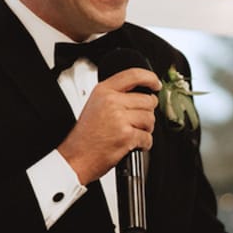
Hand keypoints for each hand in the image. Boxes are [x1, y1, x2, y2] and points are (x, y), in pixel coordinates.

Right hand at [58, 68, 161, 182]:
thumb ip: (115, 96)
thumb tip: (141, 95)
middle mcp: (111, 102)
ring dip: (146, 129)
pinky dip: (144, 144)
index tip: (156, 83)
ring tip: (132, 133)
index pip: (133, 75)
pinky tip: (132, 144)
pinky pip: (148, 137)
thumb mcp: (95, 105)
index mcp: (103, 91)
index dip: (150, 78)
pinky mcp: (127, 135)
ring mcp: (120, 118)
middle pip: (147, 100)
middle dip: (147, 113)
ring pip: (150, 119)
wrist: (76, 157)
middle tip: (137, 121)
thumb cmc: (85, 136)